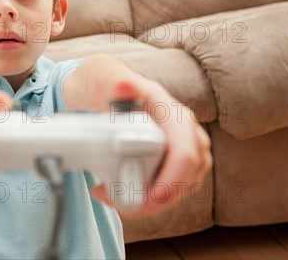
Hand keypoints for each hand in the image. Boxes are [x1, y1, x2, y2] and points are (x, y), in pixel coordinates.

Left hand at [91, 79, 212, 217]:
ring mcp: (180, 142)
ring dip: (156, 202)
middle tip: (127, 206)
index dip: (173, 178)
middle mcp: (181, 127)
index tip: (151, 197)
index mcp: (169, 109)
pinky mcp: (171, 156)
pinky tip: (125, 198)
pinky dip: (152, 198)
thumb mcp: (104, 79)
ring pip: (185, 183)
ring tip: (120, 203)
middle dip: (162, 197)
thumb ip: (114, 84)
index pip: (185, 149)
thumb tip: (124, 86)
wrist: (98, 87)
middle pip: (190, 172)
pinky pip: (174, 185)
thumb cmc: (102, 82)